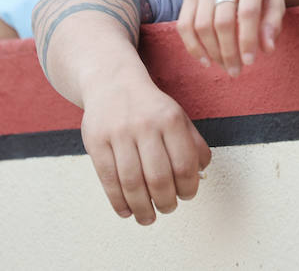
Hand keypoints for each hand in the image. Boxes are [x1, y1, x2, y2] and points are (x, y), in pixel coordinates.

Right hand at [80, 66, 211, 223]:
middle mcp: (144, 125)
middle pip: (158, 178)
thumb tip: (202, 173)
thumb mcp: (177, 116)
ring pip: (132, 183)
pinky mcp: (96, 141)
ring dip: (142, 208)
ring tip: (148, 217)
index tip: (187, 196)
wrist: (112, 82)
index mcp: (170, 119)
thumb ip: (193, 144)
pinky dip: (118, 201)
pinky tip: (126, 211)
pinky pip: (108, 179)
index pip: (184, 164)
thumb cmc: (151, 107)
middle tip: (168, 208)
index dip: (188, 187)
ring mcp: (118, 133)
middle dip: (166, 202)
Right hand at [177, 0, 283, 76]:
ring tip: (224, 66)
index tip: (249, 62)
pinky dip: (192, 46)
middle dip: (228, 52)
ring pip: (201, 25)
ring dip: (212, 52)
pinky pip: (184, 24)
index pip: (247, 12)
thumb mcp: (276, 1)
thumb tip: (267, 49)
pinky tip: (204, 60)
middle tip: (236, 71)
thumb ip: (273, 23)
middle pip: (222, 21)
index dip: (247, 40)